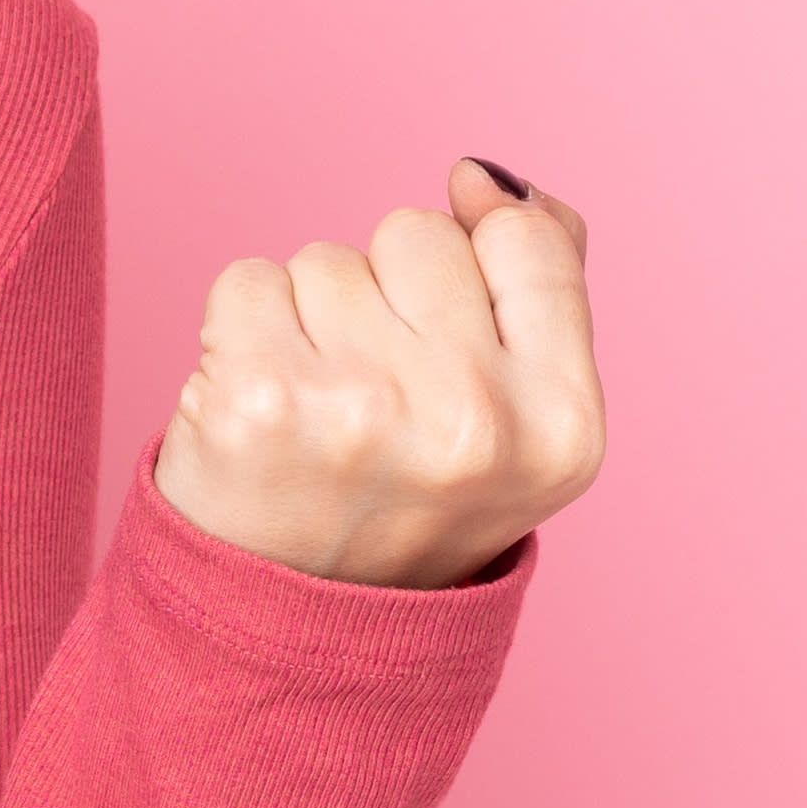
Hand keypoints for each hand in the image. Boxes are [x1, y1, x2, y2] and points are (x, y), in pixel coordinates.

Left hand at [152, 159, 604, 590]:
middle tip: (373, 407)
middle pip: (417, 234)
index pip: (525, 237)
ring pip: (327, 257)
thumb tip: (484, 180)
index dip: (470, 269)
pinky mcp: (261, 396)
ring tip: (316, 419)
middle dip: (386, 298)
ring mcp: (365, 407)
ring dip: (310, 321)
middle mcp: (476, 420)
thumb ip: (540, 289)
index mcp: (566, 427)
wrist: (288, 627)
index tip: (442, 346)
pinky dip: (241, 332)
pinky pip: (248, 280)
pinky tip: (259, 413)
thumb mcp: (520, 423)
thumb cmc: (405, 503)